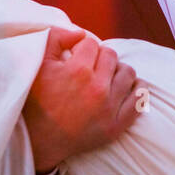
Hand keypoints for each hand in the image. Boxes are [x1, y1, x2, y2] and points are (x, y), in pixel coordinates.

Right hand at [24, 27, 142, 171]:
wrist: (38, 142)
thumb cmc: (36, 101)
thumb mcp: (38, 64)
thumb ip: (56, 38)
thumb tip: (80, 33)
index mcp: (78, 71)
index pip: (91, 44)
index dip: (81, 48)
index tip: (75, 58)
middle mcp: (97, 88)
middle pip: (111, 56)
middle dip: (99, 58)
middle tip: (89, 68)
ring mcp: (109, 108)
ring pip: (128, 73)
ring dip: (117, 71)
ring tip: (105, 77)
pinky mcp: (117, 126)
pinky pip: (139, 100)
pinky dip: (136, 89)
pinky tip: (127, 87)